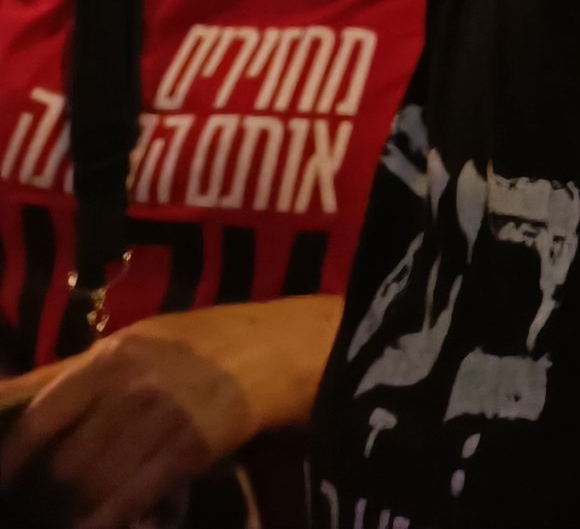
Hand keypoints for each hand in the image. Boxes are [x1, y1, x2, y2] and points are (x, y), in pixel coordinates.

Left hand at [0, 324, 250, 528]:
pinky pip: (134, 497)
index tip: (1, 485)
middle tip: (39, 509)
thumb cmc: (202, 343)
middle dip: (47, 495)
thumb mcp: (138, 341)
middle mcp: (132, 384)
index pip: (40, 415)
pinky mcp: (192, 446)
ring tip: (68, 520)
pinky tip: (97, 527)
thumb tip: (11, 400)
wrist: (280, 345)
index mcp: (111, 356)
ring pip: (95, 484)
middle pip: (65, 461)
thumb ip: (79, 372)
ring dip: (76, 512)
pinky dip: (109, 519)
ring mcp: (164, 415)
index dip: (11, 459)